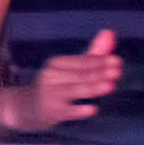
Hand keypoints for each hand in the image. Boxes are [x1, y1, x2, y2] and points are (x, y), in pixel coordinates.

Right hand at [8, 35, 131, 133]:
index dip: (100, 61)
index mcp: (57, 63)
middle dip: (100, 73)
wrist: (27, 107)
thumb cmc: (55, 85)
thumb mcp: (72, 68)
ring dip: (93, 88)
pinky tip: (92, 109)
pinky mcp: (52, 112)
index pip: (82, 61)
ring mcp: (51, 94)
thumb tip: (110, 32)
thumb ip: (94, 53)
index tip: (117, 61)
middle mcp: (52, 76)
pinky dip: (79, 110)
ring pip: (76, 90)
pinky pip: (68, 111)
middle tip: (117, 72)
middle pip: (80, 75)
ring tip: (110, 86)